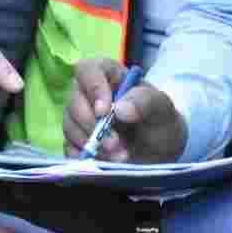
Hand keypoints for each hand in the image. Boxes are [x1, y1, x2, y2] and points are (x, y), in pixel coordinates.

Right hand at [63, 58, 186, 162]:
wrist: (161, 154)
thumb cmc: (160, 122)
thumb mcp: (163, 109)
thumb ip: (145, 102)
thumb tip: (119, 109)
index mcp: (109, 75)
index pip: (87, 70)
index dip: (92, 88)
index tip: (104, 112)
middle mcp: (89, 94)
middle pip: (74, 101)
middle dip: (92, 125)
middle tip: (114, 144)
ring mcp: (81, 118)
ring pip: (70, 125)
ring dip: (92, 144)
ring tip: (119, 156)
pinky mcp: (77, 141)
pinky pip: (69, 147)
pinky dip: (85, 156)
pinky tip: (104, 162)